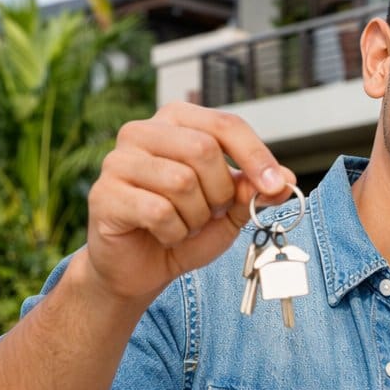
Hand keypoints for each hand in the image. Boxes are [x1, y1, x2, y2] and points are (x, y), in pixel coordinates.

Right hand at [85, 102, 295, 303]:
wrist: (141, 268)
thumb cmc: (184, 227)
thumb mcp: (230, 209)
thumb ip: (254, 191)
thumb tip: (285, 179)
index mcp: (176, 122)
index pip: (225, 124)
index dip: (256, 155)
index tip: (276, 184)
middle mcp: (142, 131)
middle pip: (203, 150)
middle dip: (219, 192)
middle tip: (211, 212)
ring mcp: (117, 161)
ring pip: (181, 182)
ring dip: (195, 216)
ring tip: (184, 223)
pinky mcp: (104, 194)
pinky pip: (158, 212)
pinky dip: (174, 232)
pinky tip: (164, 234)